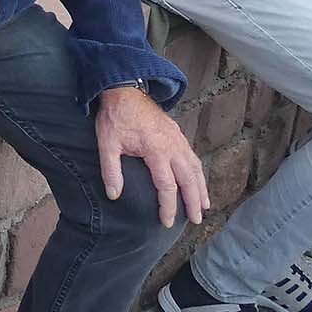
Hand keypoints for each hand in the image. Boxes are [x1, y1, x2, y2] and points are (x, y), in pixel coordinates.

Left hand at [95, 85, 207, 227]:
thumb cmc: (115, 118)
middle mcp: (172, 146)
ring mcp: (177, 139)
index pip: (167, 185)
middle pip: (188, 179)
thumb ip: (111, 170)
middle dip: (193, 202)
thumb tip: (114, 195)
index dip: (168, 206)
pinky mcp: (178, 135)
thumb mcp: (107, 144)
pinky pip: (193, 157)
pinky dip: (199, 172)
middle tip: (196, 220)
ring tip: (204, 206)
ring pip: (195, 168)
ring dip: (201, 188)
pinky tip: (199, 182)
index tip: (167, 222)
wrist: (125, 90)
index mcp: (156, 150)